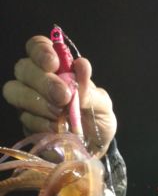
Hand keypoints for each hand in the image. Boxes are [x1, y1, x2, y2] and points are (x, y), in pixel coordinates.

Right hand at [2, 36, 116, 154]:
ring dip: (39, 102)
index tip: (55, 63)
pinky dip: (41, 123)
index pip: (37, 47)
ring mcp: (29, 103)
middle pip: (23, 68)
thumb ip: (90, 88)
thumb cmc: (98, 119)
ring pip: (16, 92)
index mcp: (55, 68)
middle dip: (43, 81)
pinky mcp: (27, 125)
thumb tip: (81, 65)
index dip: (41, 51)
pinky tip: (58, 129)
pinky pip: (25, 118)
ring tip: (61, 113)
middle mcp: (37, 81)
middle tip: (64, 96)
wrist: (97, 148)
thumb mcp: (102, 104)